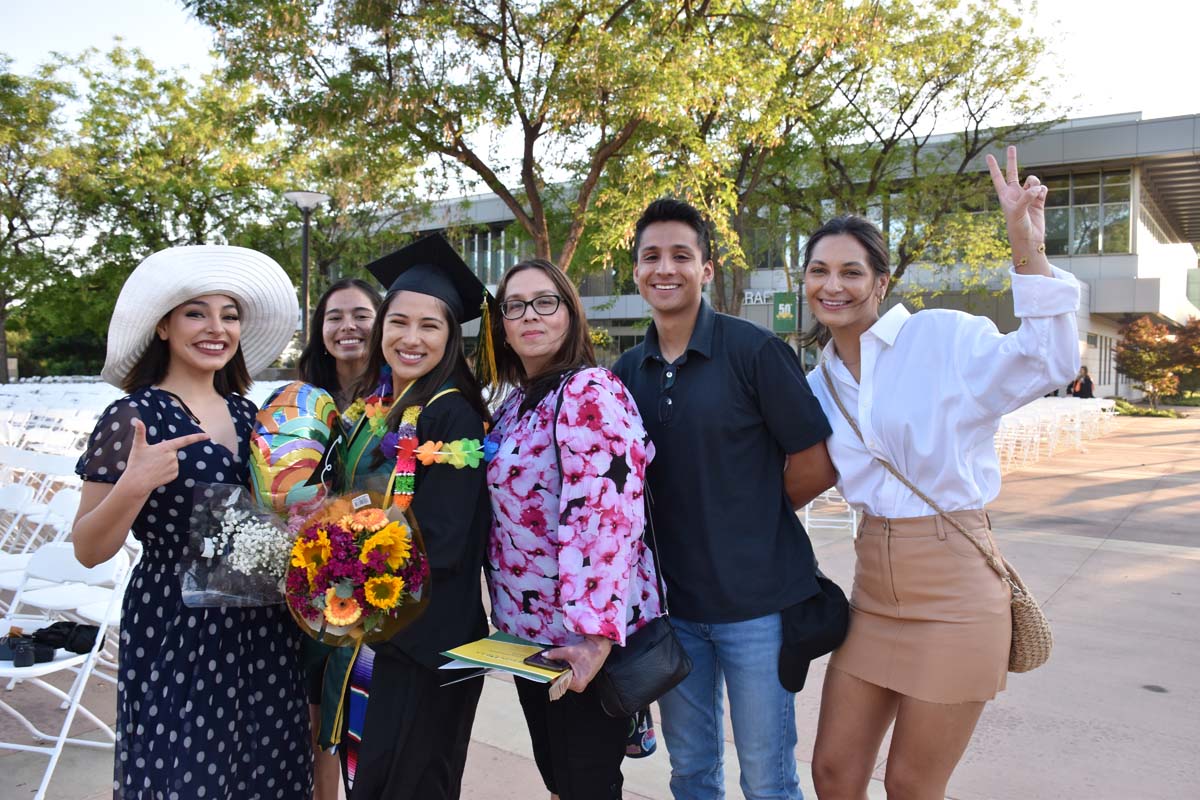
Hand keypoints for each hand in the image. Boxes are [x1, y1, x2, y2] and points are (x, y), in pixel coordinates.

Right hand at [118, 417, 208, 496]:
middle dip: (165, 453)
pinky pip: (173, 470)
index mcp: (166, 447)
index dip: (197, 437)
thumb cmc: (136, 463)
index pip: (185, 440)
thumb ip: (140, 432)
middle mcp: (173, 456)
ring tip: (153, 466)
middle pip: (173, 451)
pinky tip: (157, 473)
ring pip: (173, 461)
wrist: (137, 483)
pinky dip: (166, 471)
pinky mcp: (174, 475)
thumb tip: (137, 421)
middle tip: (152, 459)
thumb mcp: (138, 446)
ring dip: (165, 462)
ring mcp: (175, 466)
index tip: (207, 436)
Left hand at [546, 635, 612, 692]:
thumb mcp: (570, 652)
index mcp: (577, 684)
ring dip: (558, 668)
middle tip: (545, 662)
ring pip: (563, 676)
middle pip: (560, 679)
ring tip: (552, 660)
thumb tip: (544, 655)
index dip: (550, 673)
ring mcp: (579, 682)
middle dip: (553, 670)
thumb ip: (555, 654)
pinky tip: (560, 660)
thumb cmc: (590, 651)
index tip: (542, 666)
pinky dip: (563, 667)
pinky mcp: (579, 676)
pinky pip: (567, 673)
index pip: (558, 681)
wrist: (601, 646)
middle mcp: (578, 686)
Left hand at [986, 145, 1050, 273]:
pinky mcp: (1039, 201)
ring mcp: (1027, 197)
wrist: (1030, 240)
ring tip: (1035, 194)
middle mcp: (1015, 194)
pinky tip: (1041, 197)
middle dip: (1012, 160)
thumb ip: (1026, 198)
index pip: (998, 178)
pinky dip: (1043, 190)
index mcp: (1005, 196)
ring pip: (1033, 180)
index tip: (988, 156)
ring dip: (1035, 183)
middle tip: (1012, 147)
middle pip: (1013, 173)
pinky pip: (1042, 189)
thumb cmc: (1018, 228)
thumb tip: (1037, 188)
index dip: (994, 167)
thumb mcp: (1018, 212)